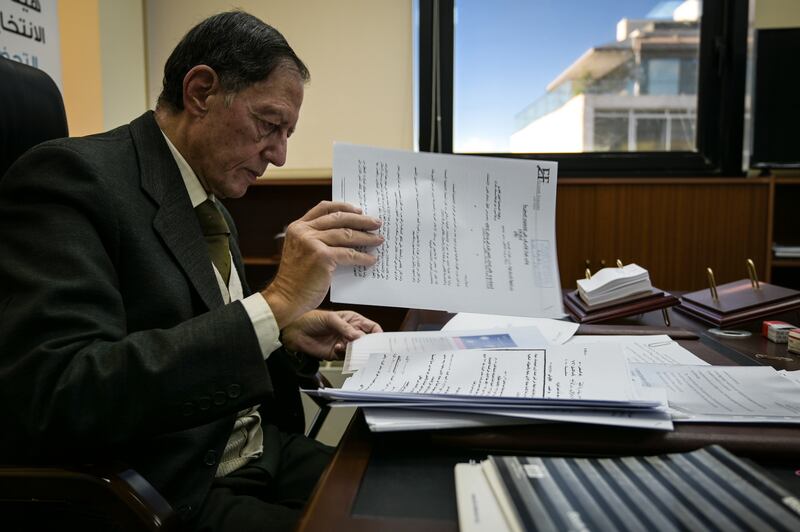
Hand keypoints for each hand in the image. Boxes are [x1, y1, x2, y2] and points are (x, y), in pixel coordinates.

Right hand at [262, 201, 382, 327]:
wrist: (286, 298)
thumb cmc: (296, 279)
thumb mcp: (302, 251)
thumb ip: (317, 239)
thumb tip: (348, 234)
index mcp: (298, 227)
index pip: (324, 208)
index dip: (344, 206)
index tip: (359, 210)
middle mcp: (304, 231)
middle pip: (339, 218)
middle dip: (361, 220)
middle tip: (376, 223)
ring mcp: (312, 242)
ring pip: (346, 234)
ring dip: (366, 237)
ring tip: (378, 240)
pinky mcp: (322, 257)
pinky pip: (349, 254)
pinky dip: (362, 257)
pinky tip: (371, 260)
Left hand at [281, 310, 382, 360]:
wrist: (295, 332)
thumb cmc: (311, 319)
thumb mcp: (331, 319)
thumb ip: (346, 328)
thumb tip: (360, 336)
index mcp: (353, 320)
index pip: (371, 327)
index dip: (377, 334)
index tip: (379, 340)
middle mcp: (350, 332)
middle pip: (367, 341)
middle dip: (369, 345)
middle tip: (368, 348)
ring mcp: (344, 343)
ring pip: (358, 351)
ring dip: (356, 351)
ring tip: (349, 347)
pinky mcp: (337, 354)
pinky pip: (347, 357)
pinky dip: (345, 354)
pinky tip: (338, 348)